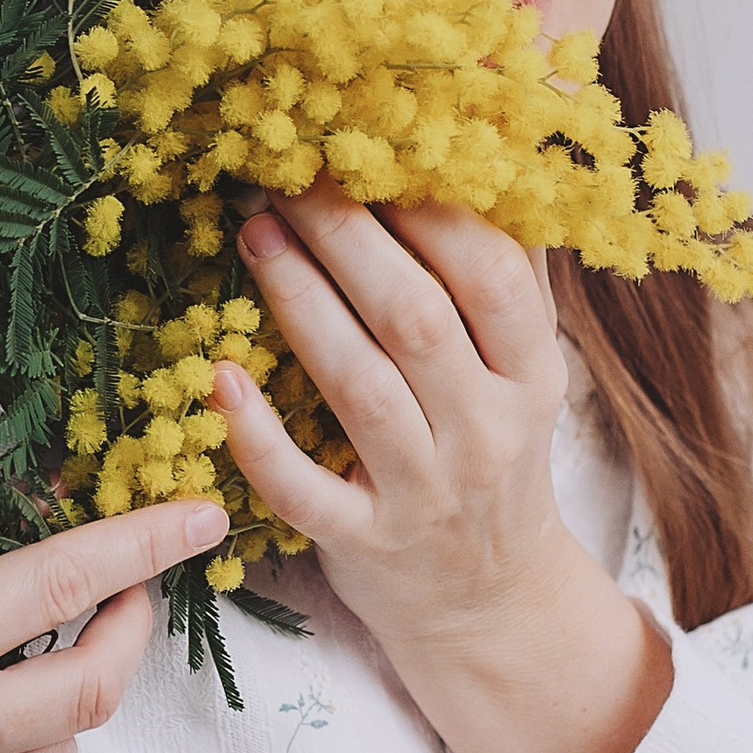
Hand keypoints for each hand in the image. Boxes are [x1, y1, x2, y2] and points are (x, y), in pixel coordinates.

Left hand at [212, 183, 670, 752]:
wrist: (491, 604)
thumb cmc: (492, 461)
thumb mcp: (524, 375)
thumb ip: (507, 277)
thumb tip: (494, 151)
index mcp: (533, 378)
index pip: (493, 277)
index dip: (431, 207)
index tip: (371, 147)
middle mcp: (487, 434)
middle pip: (417, 319)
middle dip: (348, 237)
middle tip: (288, 176)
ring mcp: (424, 495)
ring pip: (361, 388)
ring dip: (301, 304)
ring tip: (253, 235)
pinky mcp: (365, 545)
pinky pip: (303, 488)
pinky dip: (258, 434)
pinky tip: (220, 377)